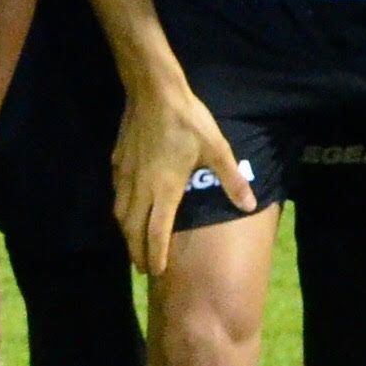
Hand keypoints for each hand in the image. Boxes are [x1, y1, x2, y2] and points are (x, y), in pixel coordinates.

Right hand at [112, 78, 250, 276]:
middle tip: (142, 268)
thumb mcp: (216, 149)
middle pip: (133, 229)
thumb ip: (230, 179)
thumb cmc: (187, 121)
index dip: (155, 255)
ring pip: (120, 213)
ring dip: (126, 233)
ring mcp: (125, 175)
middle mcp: (141, 188)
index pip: (156, 233)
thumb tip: (249, 204)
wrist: (153, 92)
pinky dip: (121, 208)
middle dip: (136, 252)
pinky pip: (117, 194)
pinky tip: (127, 206)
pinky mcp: (117, 162)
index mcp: (165, 190)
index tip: (156, 273)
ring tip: (132, 243)